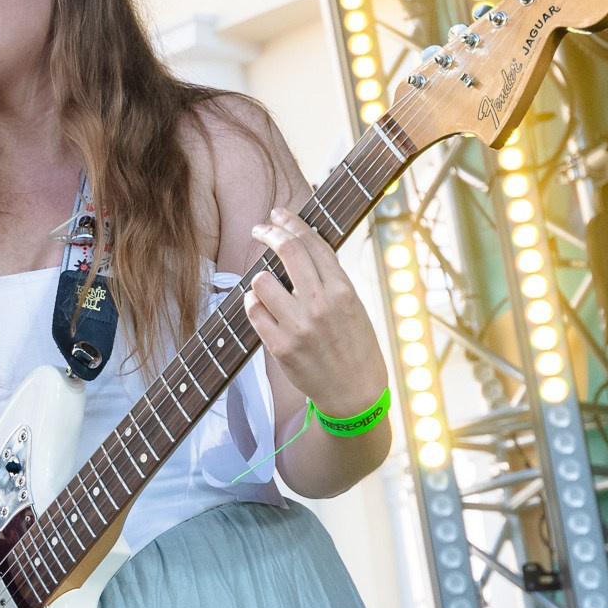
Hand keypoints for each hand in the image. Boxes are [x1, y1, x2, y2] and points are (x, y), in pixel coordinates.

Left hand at [246, 208, 388, 420]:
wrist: (355, 394)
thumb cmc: (353, 344)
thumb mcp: (353, 305)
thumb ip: (328, 278)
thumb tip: (299, 244)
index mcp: (343, 290)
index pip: (313, 243)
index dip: (292, 222)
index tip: (278, 213)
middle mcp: (321, 304)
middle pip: (287, 251)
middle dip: (268, 232)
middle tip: (259, 229)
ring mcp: (299, 326)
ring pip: (261, 280)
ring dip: (260, 278)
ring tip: (267, 287)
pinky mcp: (280, 347)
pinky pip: (252, 311)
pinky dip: (252, 304)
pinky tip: (260, 307)